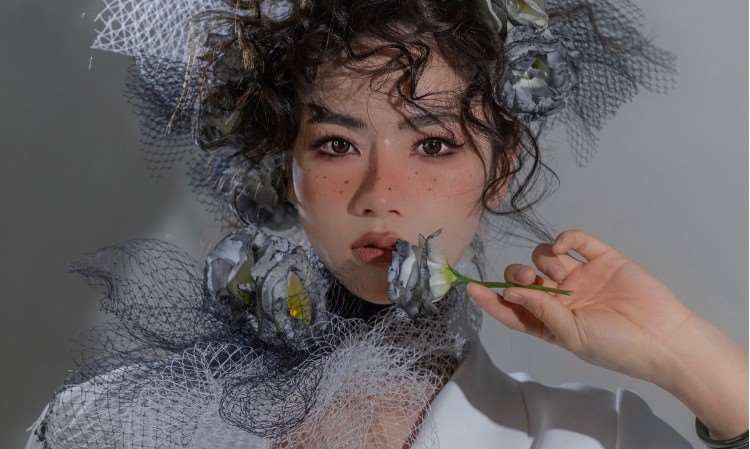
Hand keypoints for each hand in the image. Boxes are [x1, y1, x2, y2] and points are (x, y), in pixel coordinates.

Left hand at [466, 229, 696, 384]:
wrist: (664, 338)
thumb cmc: (617, 346)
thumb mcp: (572, 335)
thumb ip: (541, 312)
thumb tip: (509, 292)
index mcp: (551, 323)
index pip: (513, 309)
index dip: (491, 299)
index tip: (470, 288)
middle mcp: (562, 299)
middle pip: (525, 279)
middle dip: (517, 277)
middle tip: (527, 281)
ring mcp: (582, 277)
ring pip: (544, 258)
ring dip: (538, 260)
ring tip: (550, 273)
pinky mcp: (603, 259)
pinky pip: (576, 241)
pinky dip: (564, 238)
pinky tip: (561, 247)